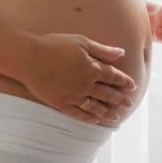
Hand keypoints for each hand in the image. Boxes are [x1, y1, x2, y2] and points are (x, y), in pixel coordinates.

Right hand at [20, 33, 136, 124]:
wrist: (29, 58)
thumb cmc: (54, 45)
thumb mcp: (81, 42)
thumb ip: (102, 50)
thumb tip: (121, 53)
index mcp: (92, 68)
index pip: (113, 76)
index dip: (124, 81)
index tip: (132, 86)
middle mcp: (86, 85)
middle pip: (107, 94)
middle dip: (120, 99)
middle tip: (129, 104)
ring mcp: (73, 96)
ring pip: (95, 107)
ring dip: (107, 112)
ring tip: (116, 117)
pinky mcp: (61, 103)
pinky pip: (78, 114)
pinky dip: (88, 117)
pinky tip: (95, 119)